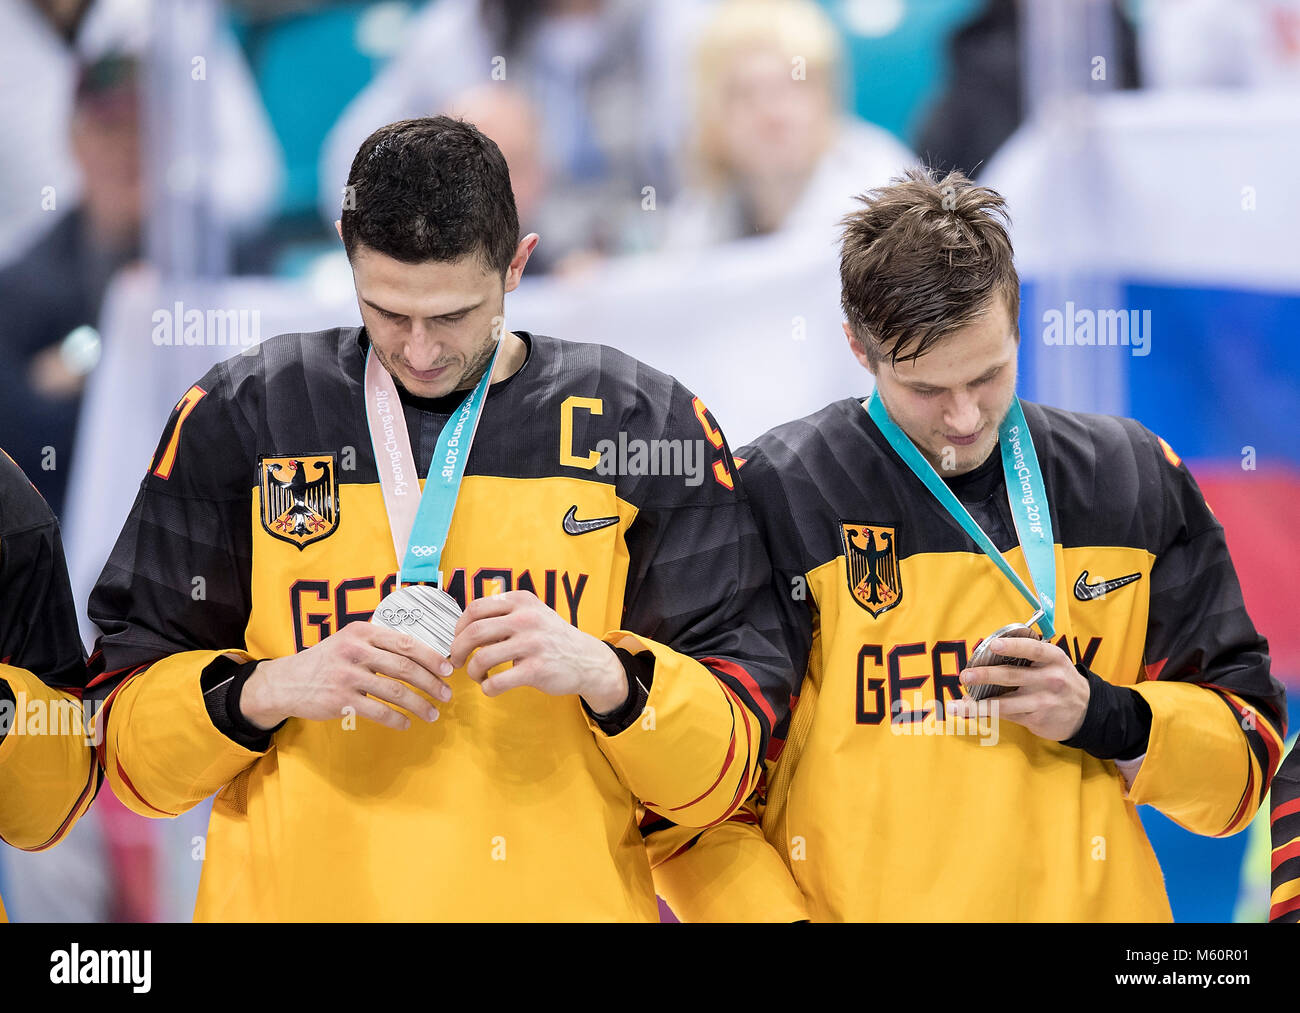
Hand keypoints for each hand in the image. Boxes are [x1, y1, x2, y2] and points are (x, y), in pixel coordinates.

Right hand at [239, 622, 453, 731]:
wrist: (287, 681)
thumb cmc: (327, 661)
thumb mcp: (350, 640)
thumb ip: (379, 643)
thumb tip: (423, 654)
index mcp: (363, 632)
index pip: (406, 643)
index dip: (431, 658)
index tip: (448, 670)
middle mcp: (356, 650)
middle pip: (405, 667)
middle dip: (431, 683)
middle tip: (446, 695)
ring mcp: (347, 676)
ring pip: (395, 691)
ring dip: (419, 705)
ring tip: (433, 713)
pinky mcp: (340, 700)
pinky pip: (378, 711)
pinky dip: (397, 719)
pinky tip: (407, 723)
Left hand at [448, 590, 627, 711]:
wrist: (586, 659)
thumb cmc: (551, 637)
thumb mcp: (532, 613)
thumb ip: (502, 615)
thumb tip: (464, 628)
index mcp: (521, 601)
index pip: (475, 608)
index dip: (458, 626)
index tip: (457, 639)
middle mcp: (526, 618)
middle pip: (474, 632)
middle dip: (457, 650)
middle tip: (457, 661)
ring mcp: (532, 644)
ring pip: (483, 658)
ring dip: (473, 671)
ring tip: (478, 675)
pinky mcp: (536, 669)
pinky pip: (497, 682)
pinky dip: (487, 688)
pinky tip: (491, 687)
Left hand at [951, 636, 1089, 740]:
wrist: (1087, 712)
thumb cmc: (1061, 681)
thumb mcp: (1054, 663)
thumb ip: (1029, 657)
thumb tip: (989, 654)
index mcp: (1053, 659)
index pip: (1032, 649)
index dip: (1012, 646)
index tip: (994, 645)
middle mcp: (1049, 679)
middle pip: (1012, 676)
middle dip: (985, 675)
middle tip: (965, 675)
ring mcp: (1043, 701)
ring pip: (1004, 703)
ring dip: (977, 704)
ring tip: (956, 704)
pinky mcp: (1036, 719)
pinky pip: (1006, 715)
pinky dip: (986, 713)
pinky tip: (970, 711)